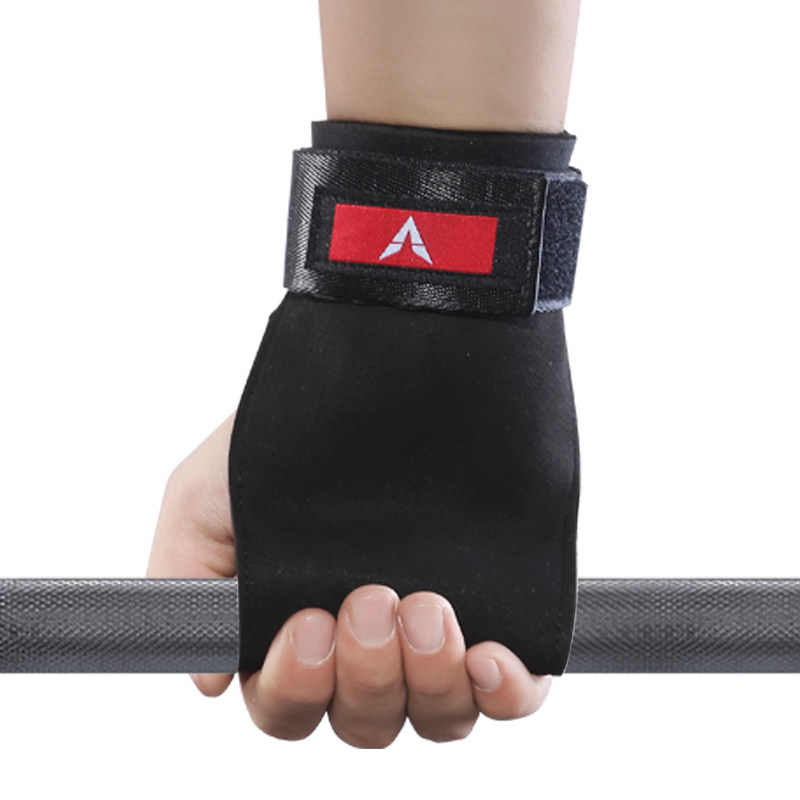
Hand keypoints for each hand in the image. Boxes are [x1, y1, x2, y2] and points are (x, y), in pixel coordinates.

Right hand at [147, 415, 551, 746]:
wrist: (384, 360)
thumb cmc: (288, 424)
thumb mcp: (202, 495)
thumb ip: (186, 580)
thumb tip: (205, 680)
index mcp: (295, 624)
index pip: (289, 704)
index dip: (294, 687)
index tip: (307, 626)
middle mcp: (369, 639)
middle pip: (364, 720)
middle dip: (364, 677)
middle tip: (368, 598)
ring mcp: (438, 628)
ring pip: (435, 715)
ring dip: (426, 682)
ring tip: (427, 607)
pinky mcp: (503, 609)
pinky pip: (514, 689)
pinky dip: (505, 693)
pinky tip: (490, 661)